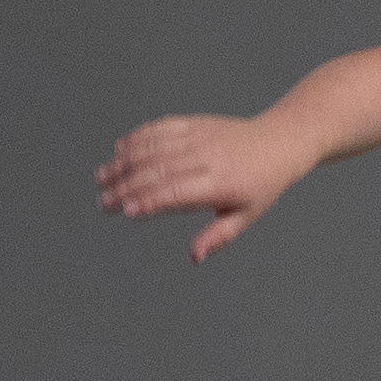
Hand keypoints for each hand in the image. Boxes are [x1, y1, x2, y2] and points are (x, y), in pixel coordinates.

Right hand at [96, 112, 316, 261]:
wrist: (278, 142)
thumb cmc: (261, 184)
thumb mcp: (245, 217)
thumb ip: (217, 237)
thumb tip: (194, 257)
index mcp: (221, 184)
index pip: (177, 192)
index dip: (150, 200)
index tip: (126, 210)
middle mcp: (207, 158)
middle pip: (158, 171)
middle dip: (126, 186)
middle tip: (103, 202)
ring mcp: (199, 137)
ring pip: (154, 147)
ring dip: (124, 162)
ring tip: (102, 178)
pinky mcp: (194, 123)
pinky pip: (161, 128)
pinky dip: (138, 138)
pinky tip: (119, 150)